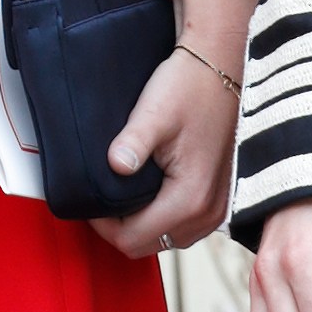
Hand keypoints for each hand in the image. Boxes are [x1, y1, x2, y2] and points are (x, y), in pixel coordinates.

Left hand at [92, 0, 252, 260]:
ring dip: (142, 224)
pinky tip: (148, 191)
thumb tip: (114, 166)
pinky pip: (184, 225)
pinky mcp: (220, 198)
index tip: (90, 199)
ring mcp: (218, 209)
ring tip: (122, 194)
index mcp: (190, 197)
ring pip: (167, 238)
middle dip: (120, 228)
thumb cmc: (189, 85)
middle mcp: (209, 213)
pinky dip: (162, 216)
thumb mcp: (154, 112)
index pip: (133, 240)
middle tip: (101, 197)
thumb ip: (133, 142)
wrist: (221, 66)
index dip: (103, 226)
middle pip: (149, 245)